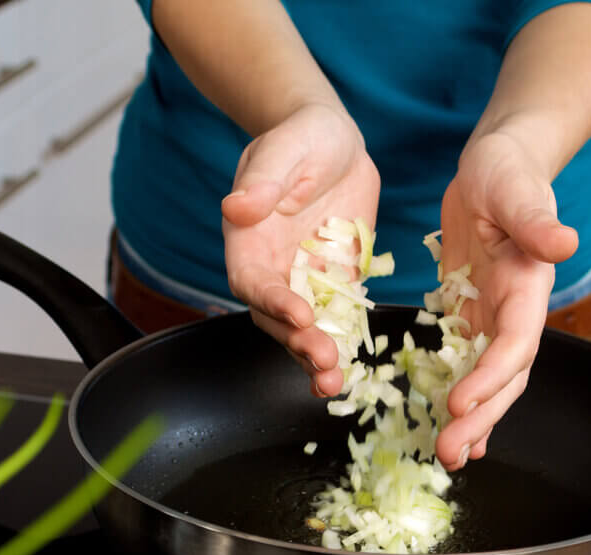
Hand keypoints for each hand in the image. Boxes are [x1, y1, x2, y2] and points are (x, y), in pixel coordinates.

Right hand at [222, 103, 379, 397]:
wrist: (335, 143)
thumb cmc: (302, 138)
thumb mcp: (283, 149)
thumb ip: (263, 179)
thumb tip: (237, 207)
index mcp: (249, 241)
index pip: (252, 281)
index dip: (271, 302)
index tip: (298, 314)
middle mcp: (273, 269)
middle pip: (275, 318)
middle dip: (296, 343)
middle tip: (323, 363)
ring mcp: (305, 281)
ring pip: (303, 330)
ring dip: (316, 357)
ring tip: (334, 382)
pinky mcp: (337, 285)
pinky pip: (337, 322)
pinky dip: (343, 347)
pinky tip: (354, 370)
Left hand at [434, 131, 578, 469]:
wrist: (496, 167)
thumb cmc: (507, 171)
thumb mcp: (515, 190)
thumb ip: (536, 219)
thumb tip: (564, 243)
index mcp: (528, 287)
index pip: (515, 344)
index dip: (490, 377)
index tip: (459, 403)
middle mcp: (515, 312)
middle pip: (504, 377)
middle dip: (480, 417)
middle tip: (449, 454)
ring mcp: (492, 316)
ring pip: (486, 379)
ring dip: (471, 418)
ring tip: (448, 455)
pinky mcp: (469, 313)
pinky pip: (464, 361)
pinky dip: (458, 393)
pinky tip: (445, 421)